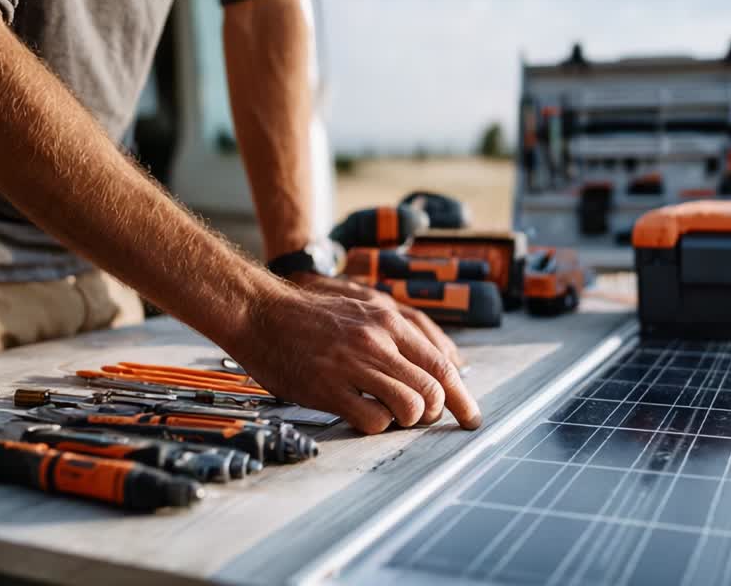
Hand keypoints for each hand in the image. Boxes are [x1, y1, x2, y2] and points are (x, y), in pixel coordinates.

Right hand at [230, 281, 481, 434]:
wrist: (259, 312)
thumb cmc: (311, 312)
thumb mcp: (363, 304)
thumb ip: (404, 327)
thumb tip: (447, 357)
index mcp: (388, 320)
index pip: (441, 364)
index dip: (461, 397)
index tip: (471, 418)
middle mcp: (376, 340)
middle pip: (432, 389)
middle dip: (433, 412)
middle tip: (419, 417)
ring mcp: (353, 364)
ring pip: (410, 406)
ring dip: (406, 419)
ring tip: (388, 413)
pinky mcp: (328, 388)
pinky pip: (373, 420)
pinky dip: (376, 426)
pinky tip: (362, 416)